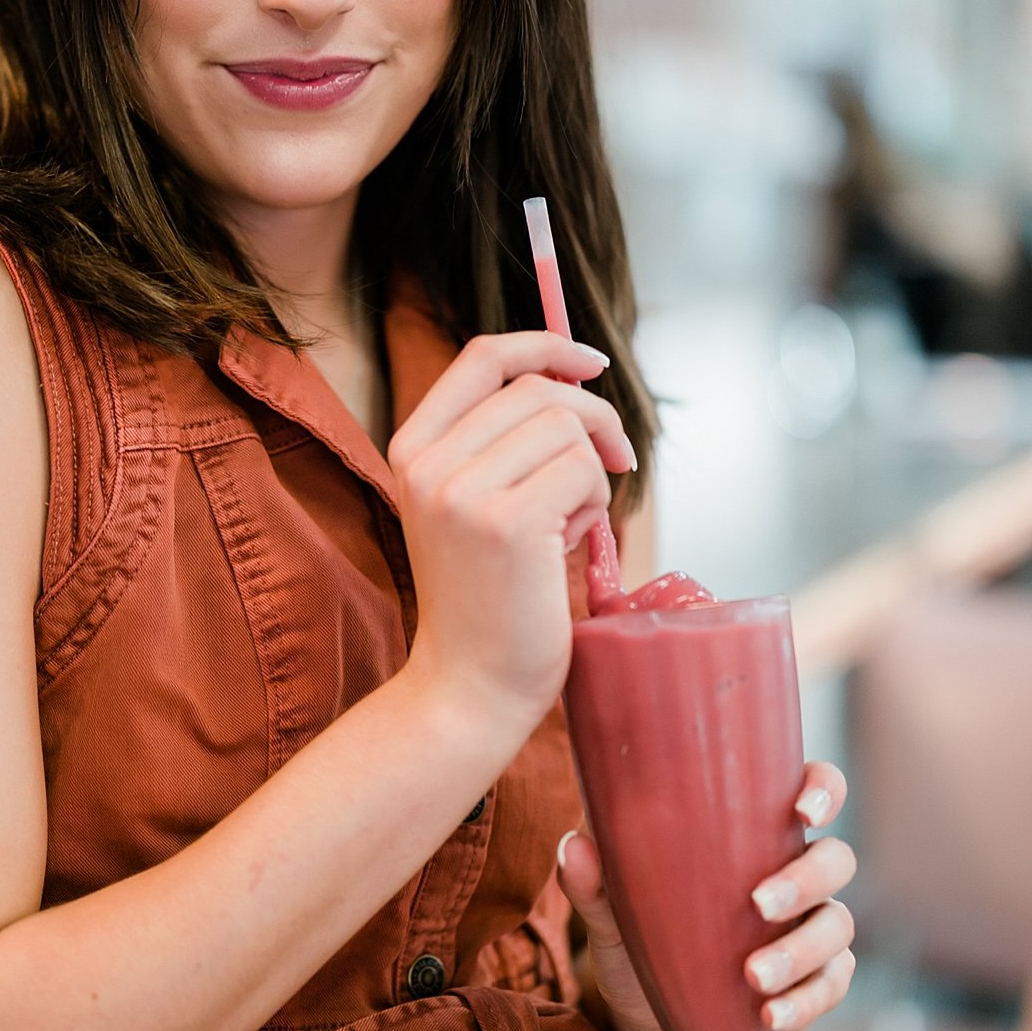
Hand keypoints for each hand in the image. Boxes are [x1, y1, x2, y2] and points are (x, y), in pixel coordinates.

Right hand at [390, 332, 635, 735]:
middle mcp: (427, 462)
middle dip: (595, 417)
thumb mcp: (468, 503)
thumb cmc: (486, 596)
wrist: (469, 685)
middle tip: (619, 459)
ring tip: (572, 522)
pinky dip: (596, 502)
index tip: (590, 364)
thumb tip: (574, 379)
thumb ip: (499, 442)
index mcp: (412, 448)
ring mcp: (461, 492)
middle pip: (538, 389)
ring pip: (567, 428)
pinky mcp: (507, 524)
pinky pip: (583, 472)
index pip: (483, 357)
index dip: (545, 345)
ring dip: (592, 471)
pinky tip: (571, 543)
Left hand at [556, 761, 857, 1030]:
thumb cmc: (641, 945)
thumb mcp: (612, 915)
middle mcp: (793, 876)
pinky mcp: (814, 985)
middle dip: (805, 879)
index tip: (801, 809)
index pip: (812, 792)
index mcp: (754, 836)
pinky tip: (769, 1013)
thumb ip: (594, 882)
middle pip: (836, 859)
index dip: (823, 790)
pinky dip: (804, 1001)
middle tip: (758, 903)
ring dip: (799, 949)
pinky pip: (831, 986)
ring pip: (837, 925)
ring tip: (752, 977)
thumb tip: (574, 844)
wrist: (651, 1028)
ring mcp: (809, 930)